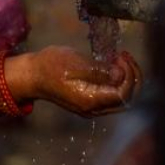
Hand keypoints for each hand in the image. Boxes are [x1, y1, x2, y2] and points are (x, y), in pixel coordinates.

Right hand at [6, 47, 140, 116]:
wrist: (32, 75)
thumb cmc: (51, 66)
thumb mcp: (76, 63)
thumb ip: (100, 72)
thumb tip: (121, 75)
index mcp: (91, 101)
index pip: (123, 94)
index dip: (129, 75)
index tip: (121, 56)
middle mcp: (94, 109)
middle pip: (125, 99)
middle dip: (132, 76)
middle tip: (124, 56)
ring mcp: (92, 108)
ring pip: (120, 99)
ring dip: (126, 79)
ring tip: (120, 58)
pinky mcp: (89, 102)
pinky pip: (111, 96)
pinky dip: (117, 81)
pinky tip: (112, 65)